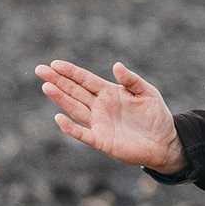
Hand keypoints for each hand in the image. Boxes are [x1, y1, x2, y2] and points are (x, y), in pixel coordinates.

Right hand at [37, 59, 185, 174]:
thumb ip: (131, 80)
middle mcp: (100, 106)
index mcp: (109, 92)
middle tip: (40, 70)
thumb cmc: (156, 116)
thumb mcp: (146, 92)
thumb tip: (116, 65)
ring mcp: (99, 123)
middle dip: (57, 81)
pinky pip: (82, 133)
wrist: (164, 142)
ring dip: (61, 98)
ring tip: (46, 87)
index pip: (85, 79)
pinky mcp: (101, 140)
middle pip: (74, 91)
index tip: (54, 64)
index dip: (70, 72)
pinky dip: (70, 127)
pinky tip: (59, 118)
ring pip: (75, 108)